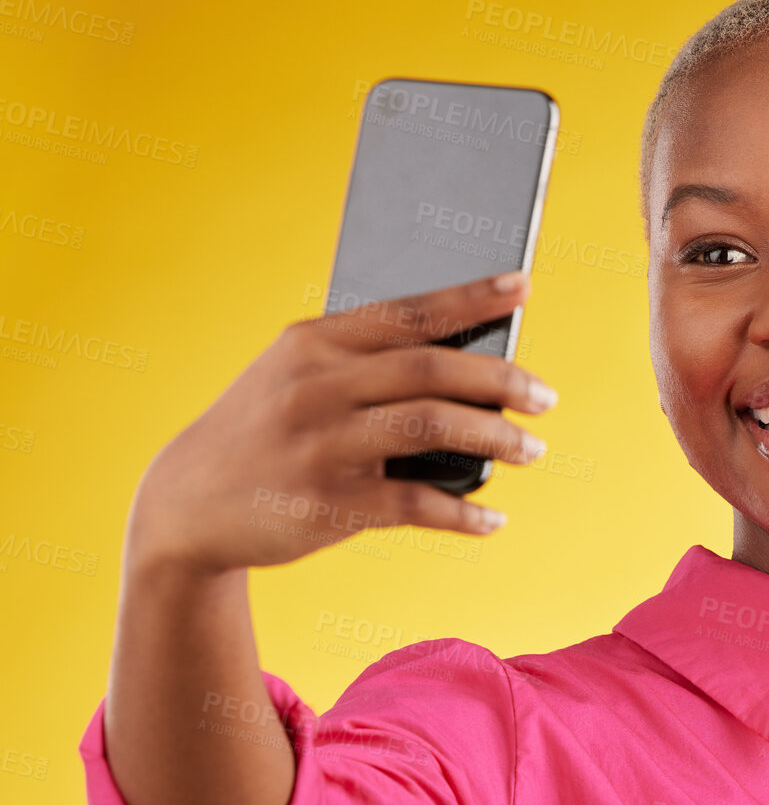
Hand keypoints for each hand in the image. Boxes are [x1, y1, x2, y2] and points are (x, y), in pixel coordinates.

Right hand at [126, 271, 555, 573]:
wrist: (187, 504)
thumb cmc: (266, 431)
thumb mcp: (295, 379)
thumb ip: (365, 365)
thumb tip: (470, 366)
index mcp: (314, 343)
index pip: (408, 312)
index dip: (470, 298)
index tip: (522, 286)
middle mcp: (317, 386)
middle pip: (433, 369)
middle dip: (502, 380)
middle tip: (546, 397)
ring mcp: (323, 444)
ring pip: (433, 427)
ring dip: (497, 438)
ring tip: (533, 448)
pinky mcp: (330, 503)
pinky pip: (416, 505)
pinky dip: (464, 514)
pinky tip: (493, 519)